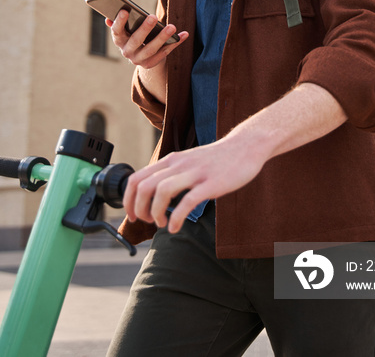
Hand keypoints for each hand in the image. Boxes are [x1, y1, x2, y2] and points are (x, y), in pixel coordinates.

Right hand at [107, 10, 188, 69]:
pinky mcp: (150, 63)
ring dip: (162, 37)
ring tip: (172, 27)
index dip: (119, 21)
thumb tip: (109, 18)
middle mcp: (127, 51)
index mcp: (119, 40)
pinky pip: (164, 52)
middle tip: (154, 16)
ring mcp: (138, 59)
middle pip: (136, 40)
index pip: (116, 31)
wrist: (140, 56)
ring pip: (151, 49)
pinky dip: (175, 43)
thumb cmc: (133, 34)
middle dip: (145, 28)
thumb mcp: (126, 29)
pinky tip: (184, 34)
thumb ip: (120, 23)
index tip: (125, 11)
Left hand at [123, 135, 266, 232]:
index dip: (128, 200)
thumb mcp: (188, 161)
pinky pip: (188, 201)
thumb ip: (172, 174)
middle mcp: (179, 164)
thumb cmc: (217, 159)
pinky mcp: (211, 183)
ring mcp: (195, 173)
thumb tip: (155, 196)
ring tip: (162, 224)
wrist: (245, 146)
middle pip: (144, 186)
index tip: (132, 215)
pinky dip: (177, 218)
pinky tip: (176, 227)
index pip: (137, 178)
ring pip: (162, 191)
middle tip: (147, 221)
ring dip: (156, 213)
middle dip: (139, 209)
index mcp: (171, 160)